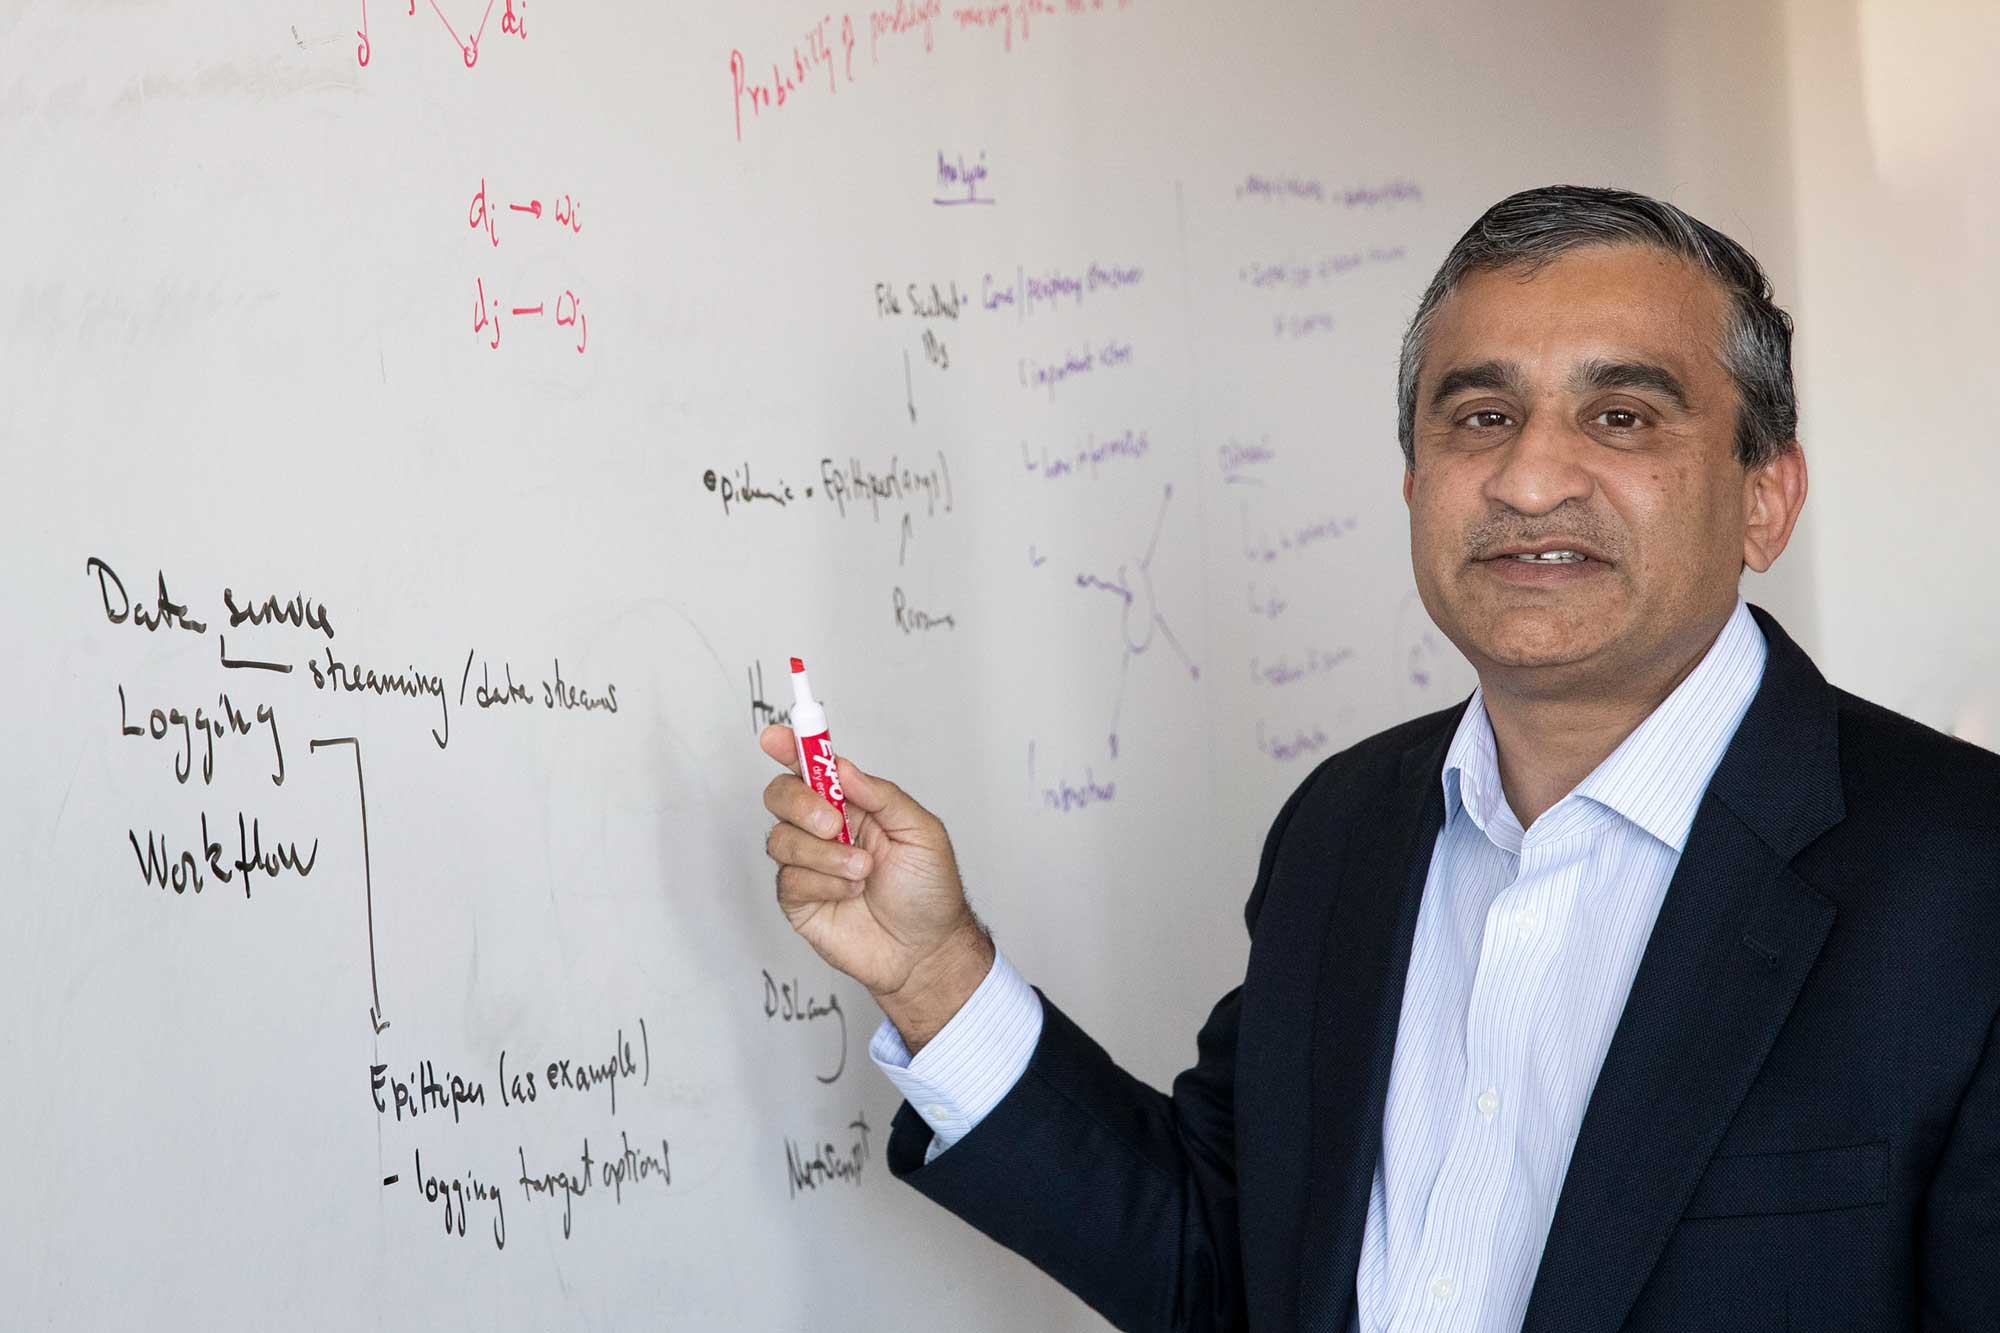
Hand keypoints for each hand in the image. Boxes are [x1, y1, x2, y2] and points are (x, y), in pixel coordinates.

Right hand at [758, 725, 993, 1049]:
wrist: (927, 950)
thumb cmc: (929, 891)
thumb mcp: (922, 832)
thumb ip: (881, 795)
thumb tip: (841, 767)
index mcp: (853, 805)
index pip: (812, 768)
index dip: (789, 748)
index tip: (775, 737)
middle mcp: (824, 830)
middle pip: (781, 796)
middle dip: (800, 803)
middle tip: (832, 822)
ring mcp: (809, 865)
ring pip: (781, 840)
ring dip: (824, 854)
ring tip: (862, 872)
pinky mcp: (799, 900)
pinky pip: (790, 879)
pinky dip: (823, 884)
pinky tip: (850, 894)